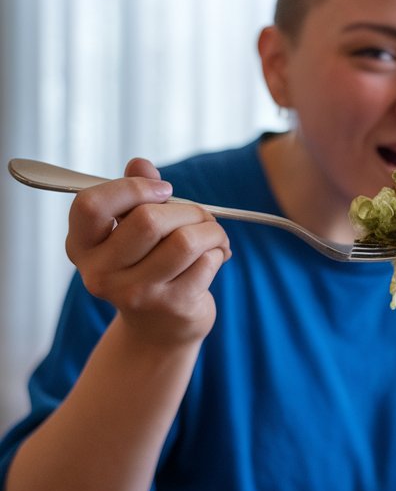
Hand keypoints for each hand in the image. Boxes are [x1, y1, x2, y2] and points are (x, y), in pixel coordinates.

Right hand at [66, 158, 230, 348]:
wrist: (160, 327)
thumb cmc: (145, 263)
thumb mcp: (131, 227)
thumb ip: (133, 192)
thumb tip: (140, 164)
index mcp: (82, 246)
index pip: (91, 205)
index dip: (132, 188)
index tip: (162, 190)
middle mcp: (100, 273)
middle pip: (148, 220)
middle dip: (186, 209)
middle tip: (199, 215)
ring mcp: (136, 294)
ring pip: (185, 241)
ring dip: (210, 229)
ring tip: (213, 233)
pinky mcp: (171, 306)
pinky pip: (207, 262)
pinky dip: (219, 251)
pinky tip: (215, 256)